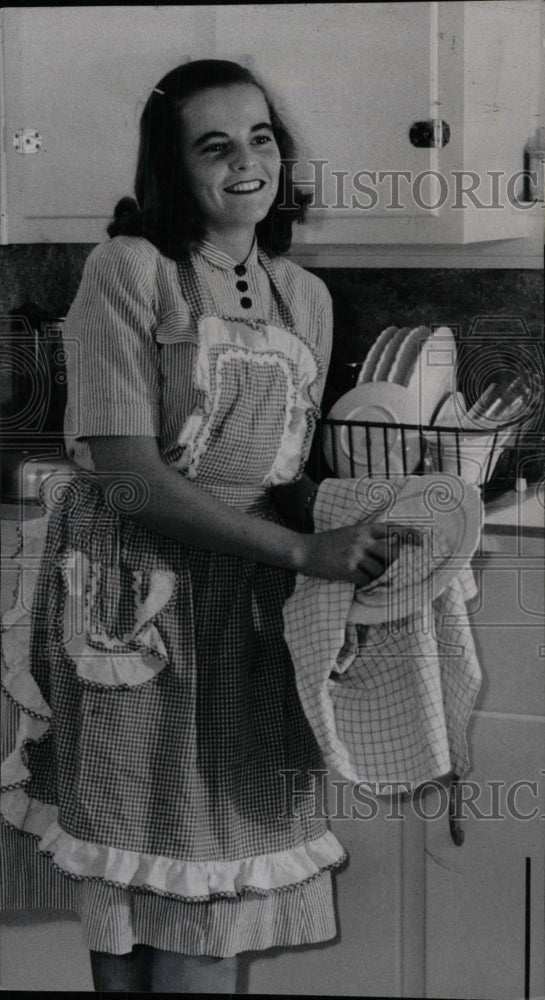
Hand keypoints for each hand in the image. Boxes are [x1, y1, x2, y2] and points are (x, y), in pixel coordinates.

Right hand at [297, 521, 419, 586]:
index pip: (391, 529)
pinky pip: (365, 580)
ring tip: (361, 573)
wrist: (304, 550)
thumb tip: (388, 549)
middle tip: (385, 568)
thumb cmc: (327, 543)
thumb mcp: (349, 533)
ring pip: (379, 570)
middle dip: (392, 563)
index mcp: (363, 529)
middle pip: (391, 553)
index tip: (422, 540)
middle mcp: (362, 540)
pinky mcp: (348, 569)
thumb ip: (367, 537)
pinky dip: (362, 583)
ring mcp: (355, 554)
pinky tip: (352, 579)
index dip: (408, 534)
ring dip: (374, 576)